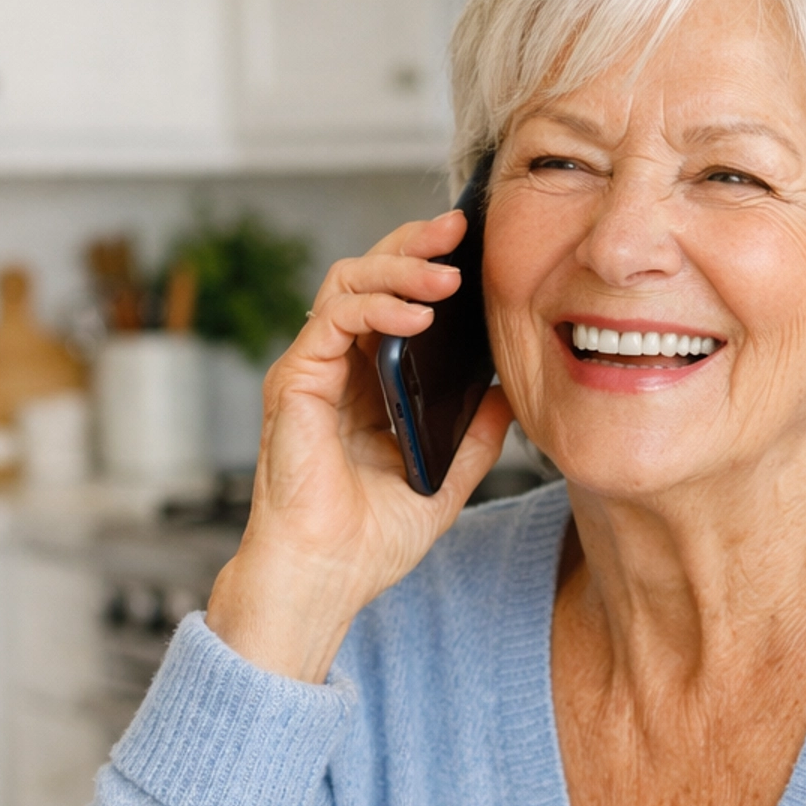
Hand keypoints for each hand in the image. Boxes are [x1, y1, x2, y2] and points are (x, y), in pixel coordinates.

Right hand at [205, 210, 512, 681]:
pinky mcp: (295, 382)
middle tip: (458, 227)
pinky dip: (375, 309)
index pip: (395, 299)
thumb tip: (510, 394)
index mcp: (369, 382)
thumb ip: (474, 435)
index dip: (429, 266)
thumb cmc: (370, 539)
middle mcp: (337, 367)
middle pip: (370, 274)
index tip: (475, 247)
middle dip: (415, 244)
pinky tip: (416, 317)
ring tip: (446, 275)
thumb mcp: (446, 480)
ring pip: (348, 283)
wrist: (327, 579)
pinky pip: (334, 320)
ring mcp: (312, 371)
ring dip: (399, 269)